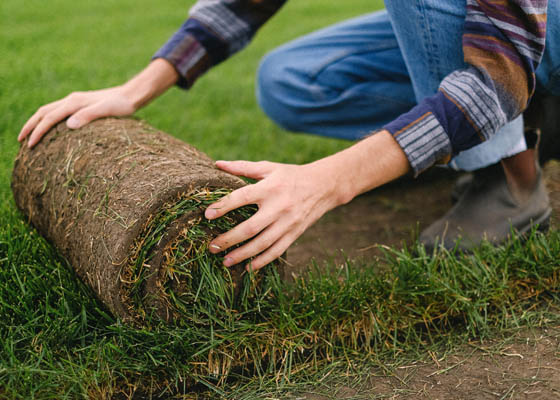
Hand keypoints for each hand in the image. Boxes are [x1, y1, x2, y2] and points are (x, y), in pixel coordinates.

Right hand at [18, 58, 178, 147]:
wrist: (132, 95)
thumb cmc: (122, 105)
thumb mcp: (106, 111)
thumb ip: (88, 116)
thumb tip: (68, 125)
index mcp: (74, 102)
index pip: (49, 118)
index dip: (38, 131)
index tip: (30, 145)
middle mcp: (72, 100)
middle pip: (43, 112)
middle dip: (30, 126)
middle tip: (21, 141)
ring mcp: (76, 101)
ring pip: (49, 110)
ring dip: (37, 122)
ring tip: (30, 136)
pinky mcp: (81, 105)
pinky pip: (58, 112)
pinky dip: (48, 120)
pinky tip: (51, 130)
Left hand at [204, 131, 410, 270]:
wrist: (324, 186)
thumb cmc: (291, 175)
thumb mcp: (269, 168)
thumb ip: (242, 167)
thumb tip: (217, 164)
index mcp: (269, 188)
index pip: (241, 198)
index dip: (223, 206)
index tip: (207, 215)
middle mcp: (278, 207)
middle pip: (249, 227)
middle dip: (229, 239)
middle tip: (212, 246)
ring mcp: (288, 222)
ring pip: (262, 244)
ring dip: (242, 254)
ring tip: (225, 261)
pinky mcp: (295, 233)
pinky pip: (277, 251)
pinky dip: (262, 261)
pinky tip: (248, 267)